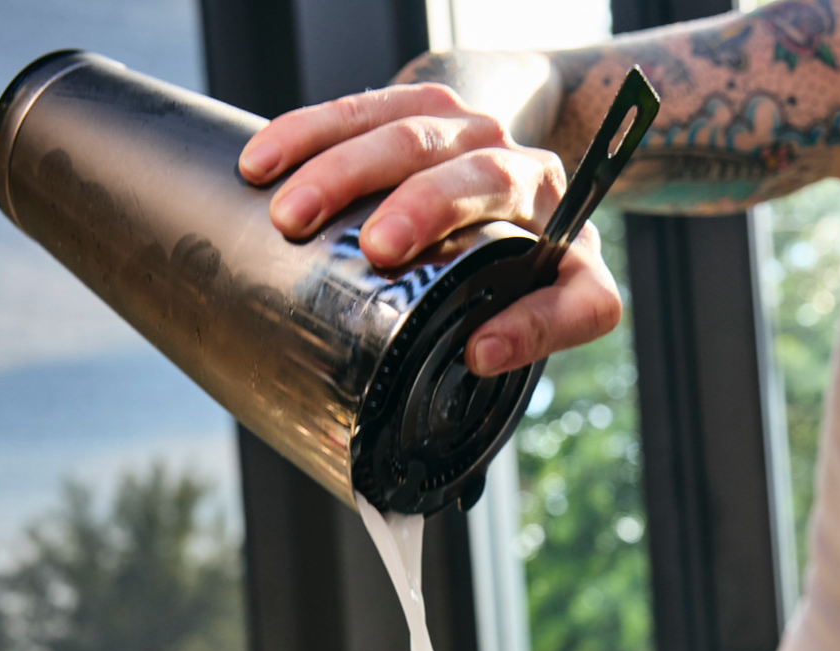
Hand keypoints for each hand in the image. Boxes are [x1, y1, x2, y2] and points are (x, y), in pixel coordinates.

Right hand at [239, 83, 621, 375]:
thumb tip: (481, 354)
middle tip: (374, 248)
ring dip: (344, 168)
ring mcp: (471, 131)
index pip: (575, 289)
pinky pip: (361, 110)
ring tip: (289, 213)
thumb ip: (536, 331)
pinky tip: (264, 162)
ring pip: (411, 132)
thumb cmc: (527, 258)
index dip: (534, 322)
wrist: (520, 177)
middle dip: (423, 207)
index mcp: (565, 234)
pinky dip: (306, 133)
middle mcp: (528, 172)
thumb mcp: (550, 305)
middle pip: (481, 175)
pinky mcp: (421, 107)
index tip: (478, 353)